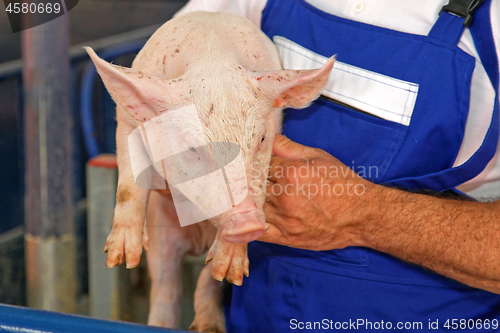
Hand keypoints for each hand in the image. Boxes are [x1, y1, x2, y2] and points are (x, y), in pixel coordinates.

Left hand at [259, 134, 378, 250]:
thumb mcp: (319, 157)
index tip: (255, 166)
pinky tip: (249, 218)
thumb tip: (268, 139)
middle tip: (248, 181)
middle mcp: (285, 196)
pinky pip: (258, 232)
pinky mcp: (287, 237)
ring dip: (249, 202)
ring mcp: (285, 219)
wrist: (362, 215)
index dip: (257, 165)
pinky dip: (250, 225)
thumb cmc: (343, 183)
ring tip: (248, 198)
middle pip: (253, 186)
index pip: (260, 165)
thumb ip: (290, 148)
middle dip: (251, 183)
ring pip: (252, 207)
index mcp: (292, 173)